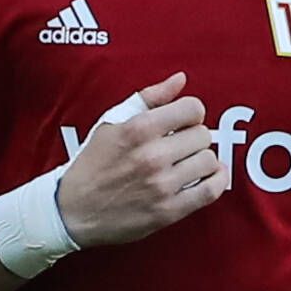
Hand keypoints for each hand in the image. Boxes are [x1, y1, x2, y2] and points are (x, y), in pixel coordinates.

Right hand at [54, 74, 225, 249]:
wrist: (73, 211)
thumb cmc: (93, 163)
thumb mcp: (112, 123)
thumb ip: (148, 98)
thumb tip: (180, 79)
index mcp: (137, 130)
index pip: (192, 109)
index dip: (191, 113)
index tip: (183, 122)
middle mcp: (151, 156)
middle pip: (203, 135)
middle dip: (195, 137)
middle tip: (182, 144)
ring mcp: (161, 185)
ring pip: (209, 161)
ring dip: (203, 159)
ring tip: (189, 162)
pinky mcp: (168, 211)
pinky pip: (210, 191)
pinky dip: (217, 180)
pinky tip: (210, 176)